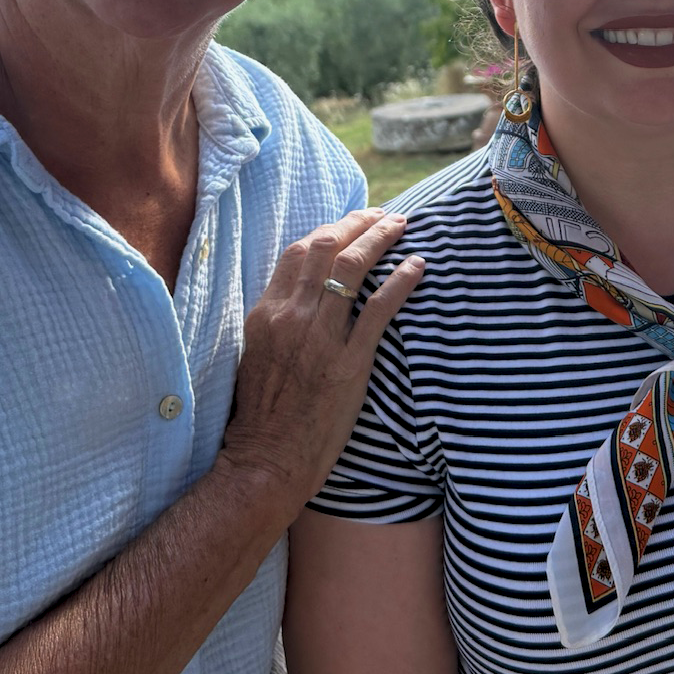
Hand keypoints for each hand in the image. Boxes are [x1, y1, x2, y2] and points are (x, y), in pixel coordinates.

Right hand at [215, 209, 423, 507]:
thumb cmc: (261, 414)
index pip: (299, 251)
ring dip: (381, 238)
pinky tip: (418, 265)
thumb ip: (276, 319)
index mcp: (266, 313)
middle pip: (328, 248)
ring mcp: (320, 338)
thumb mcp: (255, 354)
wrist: (266, 459)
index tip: (352, 222)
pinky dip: (401, 280)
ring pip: (354, 268)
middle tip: (382, 214)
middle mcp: (292, 317)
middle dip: (358, 223)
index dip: (329, 229)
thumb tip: (302, 293)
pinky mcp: (349, 363)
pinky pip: (380, 309)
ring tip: (401, 225)